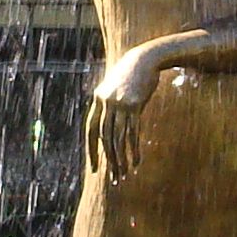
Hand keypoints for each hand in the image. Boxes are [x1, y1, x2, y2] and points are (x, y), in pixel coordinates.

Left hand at [83, 48, 157, 183]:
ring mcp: (120, 103)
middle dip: (109, 160)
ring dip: (120, 159)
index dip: (92, 151)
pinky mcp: (135, 104)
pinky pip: (132, 132)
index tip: (95, 169)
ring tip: (124, 174)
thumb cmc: (130, 75)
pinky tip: (136, 161)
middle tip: (113, 178)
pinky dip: (133, 149)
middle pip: (104, 138)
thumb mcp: (114, 88)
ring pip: (117, 138)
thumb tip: (106, 130)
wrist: (145, 58)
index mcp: (98, 100)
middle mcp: (106, 103)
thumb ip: (108, 106)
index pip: (91, 131)